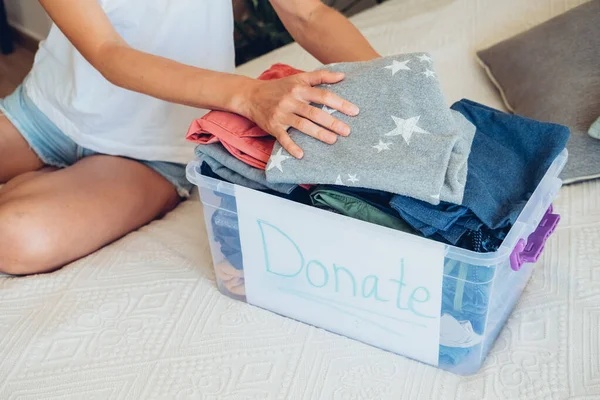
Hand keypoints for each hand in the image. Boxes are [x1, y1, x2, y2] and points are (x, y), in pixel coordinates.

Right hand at [241, 71, 358, 158]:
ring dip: (318, 133)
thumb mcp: (298, 78)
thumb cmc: (278, 88)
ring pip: (302, 125)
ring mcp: (282, 114)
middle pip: (315, 112)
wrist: (251, 95)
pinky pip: (283, 138)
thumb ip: (320, 76)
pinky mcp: (273, 126)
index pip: (323, 95)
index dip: (339, 103)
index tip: (354, 111)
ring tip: (333, 140)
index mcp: (299, 88)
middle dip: (332, 122)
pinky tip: (301, 154)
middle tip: (347, 131)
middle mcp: (291, 101)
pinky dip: (291, 146)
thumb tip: (343, 76)